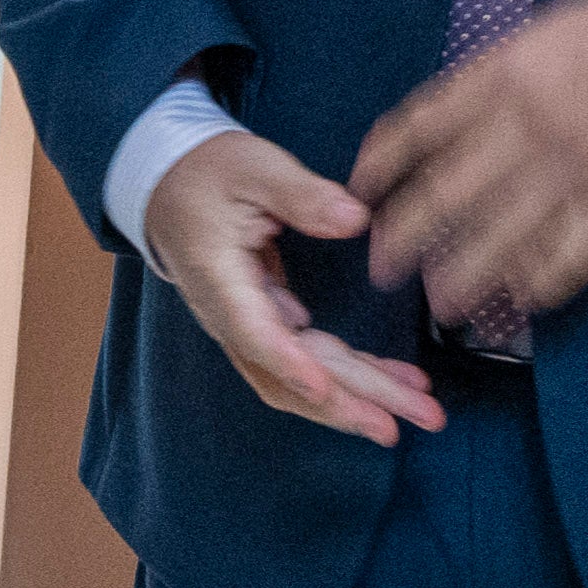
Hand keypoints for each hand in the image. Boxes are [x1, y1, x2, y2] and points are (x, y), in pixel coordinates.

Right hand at [137, 119, 446, 441]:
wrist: (169, 187)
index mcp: (219, 279)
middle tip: (412, 419)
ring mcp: (246, 327)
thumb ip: (301, 194)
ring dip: (358, 400)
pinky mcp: (265, 326)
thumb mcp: (254, 167)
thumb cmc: (208, 173)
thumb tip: (355, 219)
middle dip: (352, 400)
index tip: (325, 388)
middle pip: (288, 373)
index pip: (253, 332)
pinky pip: (309, 364)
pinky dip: (353, 377)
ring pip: (299, 381)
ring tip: (418, 411)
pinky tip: (397, 383)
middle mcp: (229, 317)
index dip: (289, 363)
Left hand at [350, 0, 587, 346]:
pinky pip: (566, 259)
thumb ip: (495, 76)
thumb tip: (450, 123)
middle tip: (382, 270)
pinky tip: (521, 300)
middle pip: (442, 196)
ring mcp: (572, 169)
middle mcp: (524, 125)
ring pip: (496, 239)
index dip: (378, 167)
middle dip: (402, 240)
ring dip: (460, 279)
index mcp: (500, 74)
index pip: (415, 128)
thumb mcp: (545, 29)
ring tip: (442, 304)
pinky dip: (538, 286)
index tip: (359, 193)